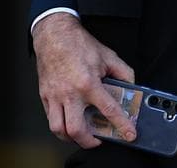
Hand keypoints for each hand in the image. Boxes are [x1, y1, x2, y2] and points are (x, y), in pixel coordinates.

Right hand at [33, 12, 136, 147]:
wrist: (54, 35)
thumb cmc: (78, 44)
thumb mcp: (109, 56)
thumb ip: (124, 73)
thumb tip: (131, 87)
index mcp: (89, 83)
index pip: (109, 110)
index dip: (122, 125)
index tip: (129, 134)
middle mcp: (70, 93)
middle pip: (76, 129)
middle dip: (89, 141)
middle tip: (98, 139)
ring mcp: (55, 96)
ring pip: (58, 129)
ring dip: (71, 137)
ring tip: (81, 135)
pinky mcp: (45, 96)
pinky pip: (50, 118)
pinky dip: (60, 125)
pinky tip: (68, 121)